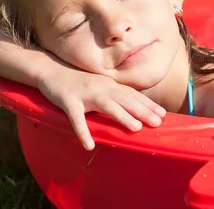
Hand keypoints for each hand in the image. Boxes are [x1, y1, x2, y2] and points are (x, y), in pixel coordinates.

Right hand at [37, 60, 165, 150]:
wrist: (50, 69)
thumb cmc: (77, 81)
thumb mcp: (99, 85)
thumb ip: (113, 94)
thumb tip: (131, 107)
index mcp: (108, 85)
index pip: (132, 95)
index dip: (147, 104)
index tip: (163, 114)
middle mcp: (100, 87)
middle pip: (125, 99)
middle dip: (142, 110)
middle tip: (158, 122)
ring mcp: (84, 94)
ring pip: (106, 105)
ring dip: (122, 117)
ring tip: (136, 129)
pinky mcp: (68, 101)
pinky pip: (76, 118)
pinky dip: (83, 131)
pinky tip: (89, 145)